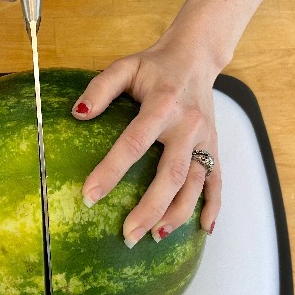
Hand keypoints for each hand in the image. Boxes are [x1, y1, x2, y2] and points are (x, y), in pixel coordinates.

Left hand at [73, 36, 221, 247]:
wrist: (197, 56)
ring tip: (156, 237)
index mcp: (162, 105)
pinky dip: (212, 205)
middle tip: (127, 235)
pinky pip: (216, 180)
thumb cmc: (154, 66)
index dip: (110, 172)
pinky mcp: (214, 146)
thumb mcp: (125, 66)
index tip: (89, 197)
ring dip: (178, 214)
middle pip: (170, 175)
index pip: (133, 144)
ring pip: (195, 183)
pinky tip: (204, 230)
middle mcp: (187, 125)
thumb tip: (78, 114)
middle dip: (149, 208)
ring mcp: (204, 138)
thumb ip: (100, 87)